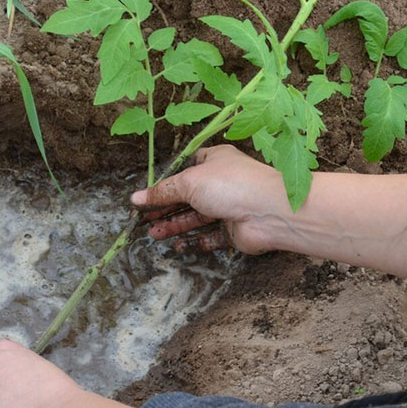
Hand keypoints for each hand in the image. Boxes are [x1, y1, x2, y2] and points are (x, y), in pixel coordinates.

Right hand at [131, 145, 285, 254]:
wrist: (269, 211)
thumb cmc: (230, 184)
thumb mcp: (189, 182)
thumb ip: (162, 192)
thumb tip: (136, 198)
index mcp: (214, 161)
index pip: (184, 170)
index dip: (164, 184)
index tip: (145, 196)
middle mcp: (221, 183)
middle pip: (187, 197)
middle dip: (165, 209)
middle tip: (143, 220)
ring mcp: (228, 207)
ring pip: (196, 218)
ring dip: (174, 226)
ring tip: (153, 234)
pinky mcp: (233, 230)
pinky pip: (209, 237)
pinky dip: (194, 241)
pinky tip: (177, 246)